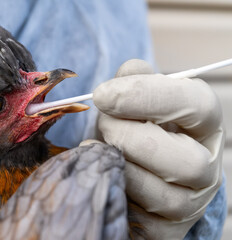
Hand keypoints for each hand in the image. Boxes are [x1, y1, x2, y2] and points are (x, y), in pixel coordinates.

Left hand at [93, 59, 223, 238]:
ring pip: (160, 192)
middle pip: (182, 159)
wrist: (138, 169)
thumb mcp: (138, 102)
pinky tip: (102, 172)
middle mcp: (205, 166)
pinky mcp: (166, 229)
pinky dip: (113, 190)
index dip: (146, 96)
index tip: (102, 94)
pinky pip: (137, 215)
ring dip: (119, 165)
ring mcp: (189, 203)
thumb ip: (135, 82)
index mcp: (204, 126)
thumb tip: (129, 71)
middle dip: (128, 137)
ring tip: (99, 147)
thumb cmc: (138, 128)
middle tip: (103, 123)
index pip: (196, 105)